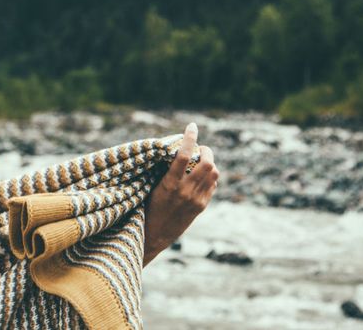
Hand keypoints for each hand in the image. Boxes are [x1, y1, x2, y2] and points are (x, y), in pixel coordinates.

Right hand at [143, 122, 218, 265]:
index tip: (192, 126)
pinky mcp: (201, 206)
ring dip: (210, 163)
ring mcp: (196, 200)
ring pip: (214, 174)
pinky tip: (201, 176)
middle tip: (200, 148)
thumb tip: (179, 151)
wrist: (155, 235)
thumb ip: (168, 171)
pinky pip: (213, 185)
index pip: (184, 155)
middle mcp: (186, 192)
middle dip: (206, 151)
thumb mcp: (153, 186)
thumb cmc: (148, 208)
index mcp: (170, 184)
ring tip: (201, 160)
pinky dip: (210, 176)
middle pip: (207, 163)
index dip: (190, 138)